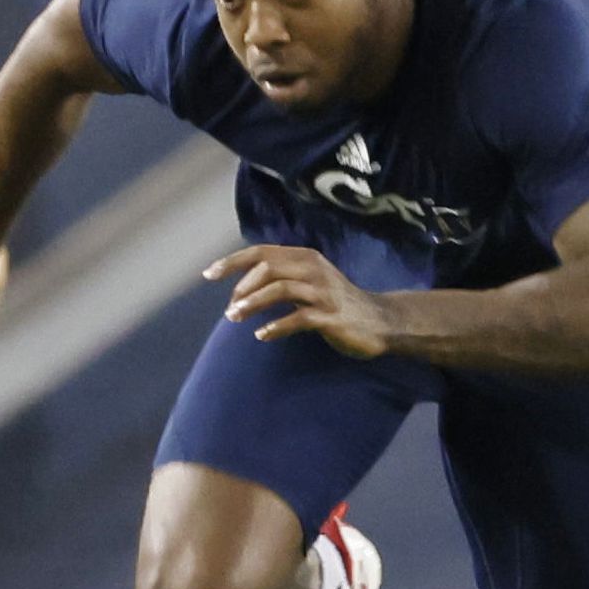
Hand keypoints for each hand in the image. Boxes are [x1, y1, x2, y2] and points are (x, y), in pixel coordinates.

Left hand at [209, 244, 392, 358]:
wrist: (380, 321)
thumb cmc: (336, 302)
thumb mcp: (309, 281)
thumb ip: (281, 276)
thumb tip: (242, 282)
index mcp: (304, 257)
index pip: (261, 252)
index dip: (232, 262)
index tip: (208, 274)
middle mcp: (313, 269)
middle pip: (267, 268)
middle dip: (241, 287)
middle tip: (229, 309)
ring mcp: (323, 292)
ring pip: (279, 289)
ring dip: (252, 304)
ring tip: (235, 318)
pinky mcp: (331, 315)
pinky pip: (298, 318)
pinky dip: (275, 326)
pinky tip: (261, 335)